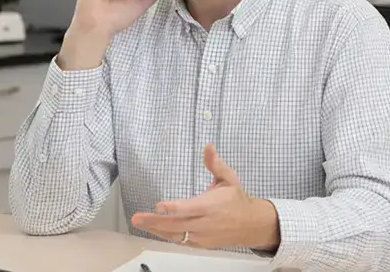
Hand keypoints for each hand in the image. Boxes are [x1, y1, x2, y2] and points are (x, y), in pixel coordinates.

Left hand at [130, 144, 279, 251]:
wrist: (252, 225)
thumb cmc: (237, 200)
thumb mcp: (229, 178)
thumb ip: (215, 164)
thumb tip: (208, 146)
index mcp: (210, 206)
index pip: (189, 208)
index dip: (173, 208)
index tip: (159, 205)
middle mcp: (204, 223)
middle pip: (176, 224)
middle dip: (155, 221)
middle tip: (137, 217)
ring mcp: (202, 235)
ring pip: (176, 235)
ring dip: (156, 230)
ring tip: (139, 223)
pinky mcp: (201, 243)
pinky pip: (181, 241)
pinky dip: (166, 236)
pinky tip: (153, 230)